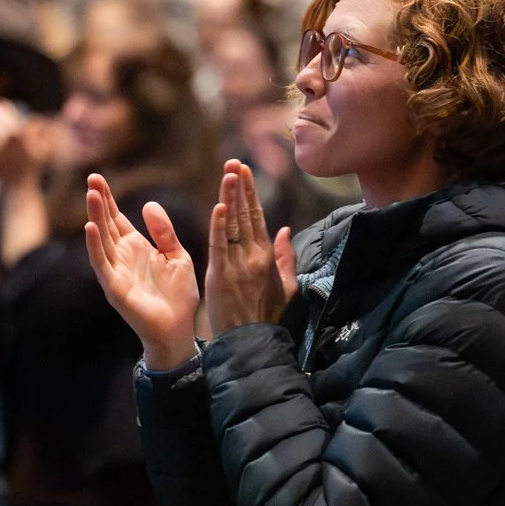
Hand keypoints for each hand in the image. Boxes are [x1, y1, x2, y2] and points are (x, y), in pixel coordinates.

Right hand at [85, 173, 202, 367]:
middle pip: (106, 224)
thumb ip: (164, 232)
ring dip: (95, 217)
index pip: (117, 218)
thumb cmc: (178, 295)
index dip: (108, 199)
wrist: (179, 329)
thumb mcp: (177, 255)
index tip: (99, 177)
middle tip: (92, 177)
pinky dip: (94, 246)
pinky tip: (91, 228)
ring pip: (101, 239)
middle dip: (99, 201)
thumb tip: (148, 204)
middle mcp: (122, 257)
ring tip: (91, 194)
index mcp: (137, 248)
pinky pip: (102, 264)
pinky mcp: (115, 288)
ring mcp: (116, 272)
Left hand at [205, 160, 298, 336]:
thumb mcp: (286, 287)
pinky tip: (220, 206)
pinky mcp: (221, 275)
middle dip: (240, 187)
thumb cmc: (267, 318)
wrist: (252, 343)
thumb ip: (285, 257)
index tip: (245, 172)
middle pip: (246, 214)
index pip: (258, 217)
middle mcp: (254, 256)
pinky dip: (219, 226)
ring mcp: (238, 264)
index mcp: (267, 256)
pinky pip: (220, 245)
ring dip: (231, 197)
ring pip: (234, 224)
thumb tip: (284, 229)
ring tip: (229, 173)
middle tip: (235, 162)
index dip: (251, 193)